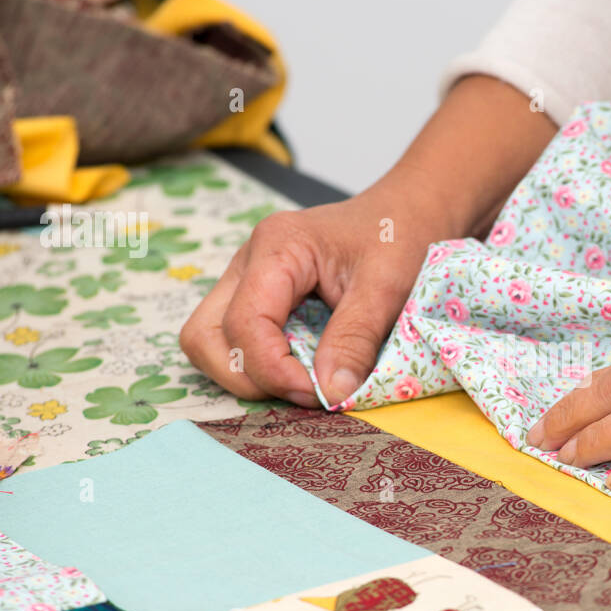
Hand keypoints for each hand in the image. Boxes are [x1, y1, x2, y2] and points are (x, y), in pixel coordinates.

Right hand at [180, 192, 435, 406]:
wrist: (405, 217)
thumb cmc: (397, 239)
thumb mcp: (387, 289)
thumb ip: (355, 340)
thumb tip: (330, 393)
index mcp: (278, 246)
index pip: (244, 322)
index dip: (273, 369)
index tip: (317, 392)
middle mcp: (249, 261)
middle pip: (205, 335)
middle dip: (247, 376)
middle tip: (305, 391)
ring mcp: (246, 280)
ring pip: (210, 342)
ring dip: (250, 374)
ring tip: (305, 381)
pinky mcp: (256, 298)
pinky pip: (236, 341)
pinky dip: (262, 366)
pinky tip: (304, 367)